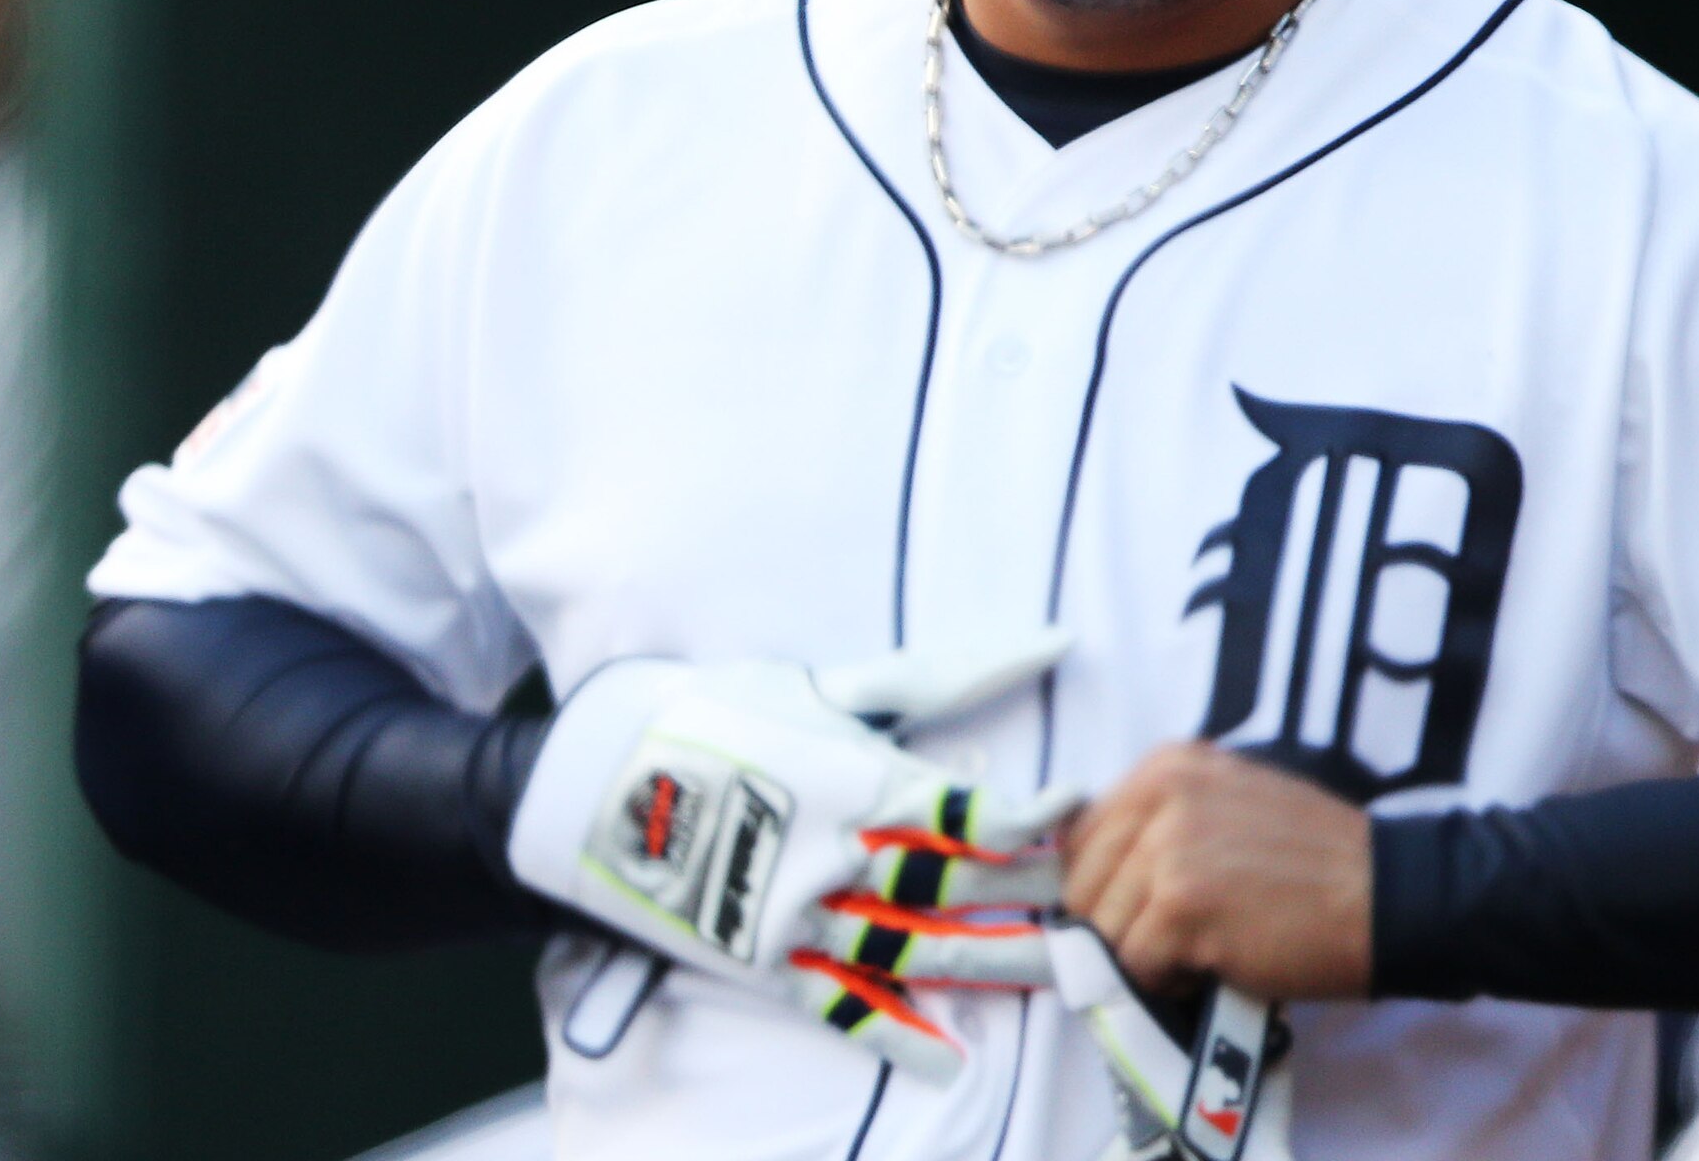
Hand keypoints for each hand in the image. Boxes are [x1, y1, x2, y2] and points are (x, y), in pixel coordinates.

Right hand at [510, 630, 1079, 1083]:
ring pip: (918, 949)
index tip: (1084, 819)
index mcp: (856, 780)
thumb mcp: (829, 685)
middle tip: (1100, 902)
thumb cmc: (721, 712)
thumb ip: (943, 673)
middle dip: (1035, 894)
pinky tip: (949, 1059)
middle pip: (960, 885)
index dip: (1034, 822)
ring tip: (1063, 973)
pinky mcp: (763, 960)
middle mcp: (838, 855)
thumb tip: (1050, 640)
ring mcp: (800, 916)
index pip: (971, 812)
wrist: (598, 780)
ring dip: (995, 964)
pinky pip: (837, 1006)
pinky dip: (892, 1034)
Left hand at [1061, 742, 1370, 999]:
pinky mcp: (1181, 906)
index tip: (1136, 913)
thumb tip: (1098, 876)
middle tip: (1177, 941)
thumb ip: (1164, 822)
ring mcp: (1169, 848)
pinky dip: (1171, 982)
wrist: (1387, 896)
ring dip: (1148, 958)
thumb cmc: (1317, 861)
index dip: (1102, 888)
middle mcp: (1161, 794)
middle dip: (1119, 928)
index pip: (1082, 837)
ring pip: (1104, 933)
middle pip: (1083, 887)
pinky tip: (1217, 966)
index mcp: (1169, 765)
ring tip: (1205, 949)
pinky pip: (1135, 967)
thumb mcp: (1231, 805)